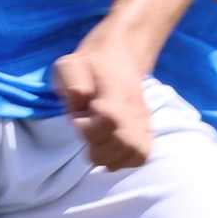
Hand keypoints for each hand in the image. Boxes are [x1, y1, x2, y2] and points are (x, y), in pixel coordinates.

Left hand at [51, 45, 154, 169]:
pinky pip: (142, 155)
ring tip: (97, 145)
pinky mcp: (146, 128)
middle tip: (86, 135)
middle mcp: (134, 106)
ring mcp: (143, 119)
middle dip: (97, 148)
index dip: (90, 129)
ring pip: (135, 152)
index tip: (78, 121)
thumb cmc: (88, 64)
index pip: (111, 119)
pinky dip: (124, 161)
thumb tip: (81, 101)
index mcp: (115, 88)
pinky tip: (109, 151)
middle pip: (124, 142)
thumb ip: (72, 83)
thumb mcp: (70, 65)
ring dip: (110, 157)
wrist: (118, 55)